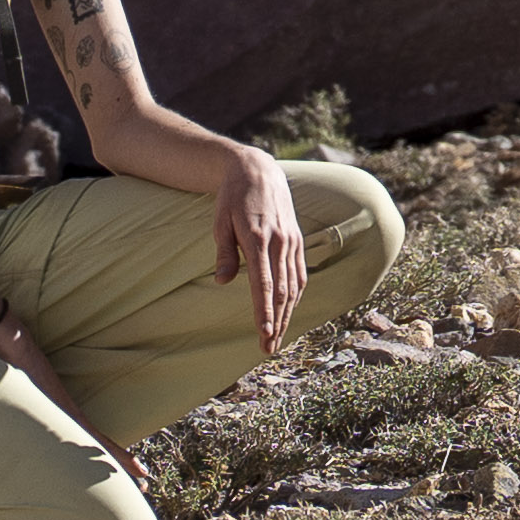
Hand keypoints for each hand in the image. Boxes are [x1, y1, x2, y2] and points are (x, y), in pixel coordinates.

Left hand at [209, 146, 309, 341]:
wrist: (258, 170)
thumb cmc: (233, 198)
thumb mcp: (220, 222)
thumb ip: (224, 253)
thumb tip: (222, 282)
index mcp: (257, 239)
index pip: (263, 283)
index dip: (264, 310)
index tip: (263, 332)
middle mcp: (279, 242)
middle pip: (281, 291)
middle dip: (277, 322)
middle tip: (269, 348)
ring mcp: (291, 241)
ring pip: (293, 285)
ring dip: (288, 314)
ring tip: (278, 338)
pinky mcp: (297, 240)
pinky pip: (300, 273)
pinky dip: (296, 295)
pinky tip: (290, 311)